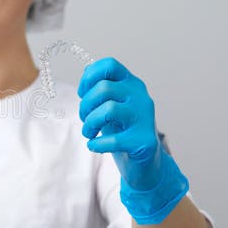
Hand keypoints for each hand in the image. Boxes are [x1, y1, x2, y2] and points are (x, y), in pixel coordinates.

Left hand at [77, 57, 188, 223]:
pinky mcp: (144, 141)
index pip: (110, 65)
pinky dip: (97, 144)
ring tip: (89, 133)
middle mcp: (141, 97)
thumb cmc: (123, 131)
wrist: (144, 163)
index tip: (82, 93)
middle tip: (85, 120)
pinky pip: (113, 139)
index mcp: (131, 84)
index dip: (89, 77)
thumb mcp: (111, 106)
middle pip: (103, 88)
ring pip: (108, 110)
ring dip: (90, 124)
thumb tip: (85, 79)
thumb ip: (101, 91)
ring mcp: (145, 119)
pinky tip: (95, 146)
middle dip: (85, 106)